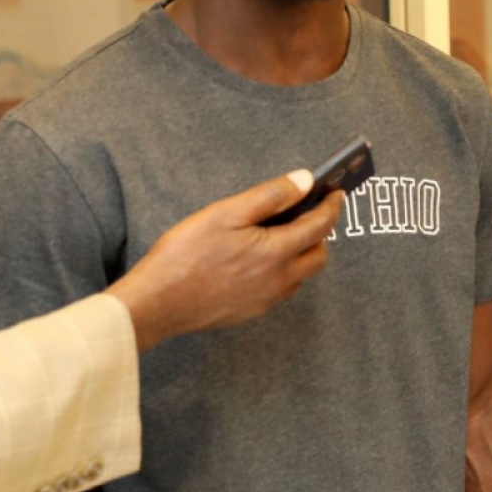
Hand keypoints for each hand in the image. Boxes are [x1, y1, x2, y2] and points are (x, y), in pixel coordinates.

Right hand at [104, 170, 341, 351]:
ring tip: (280, 233)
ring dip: (300, 253)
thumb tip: (305, 180)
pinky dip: (281, 271)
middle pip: (318, 256)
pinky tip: (258, 259)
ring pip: (300, 275)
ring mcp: (265, 299)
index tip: (336, 193)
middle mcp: (278, 280)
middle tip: (307, 213)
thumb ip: (271, 196)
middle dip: (320, 233)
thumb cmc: (186, 254)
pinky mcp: (249, 311)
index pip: (320, 226)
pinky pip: (279, 289)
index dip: (331, 207)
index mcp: (276, 253)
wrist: (156, 303)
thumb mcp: (227, 213)